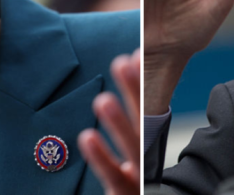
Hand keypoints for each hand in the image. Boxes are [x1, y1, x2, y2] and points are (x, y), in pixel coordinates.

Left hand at [79, 50, 139, 194]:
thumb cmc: (136, 189)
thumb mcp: (133, 161)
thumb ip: (130, 129)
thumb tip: (121, 78)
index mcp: (146, 150)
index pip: (146, 110)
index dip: (140, 84)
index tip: (135, 52)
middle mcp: (146, 162)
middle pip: (142, 122)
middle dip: (133, 92)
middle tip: (123, 61)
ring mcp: (138, 181)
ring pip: (130, 148)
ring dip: (117, 123)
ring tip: (103, 99)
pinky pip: (112, 177)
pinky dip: (101, 158)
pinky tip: (87, 137)